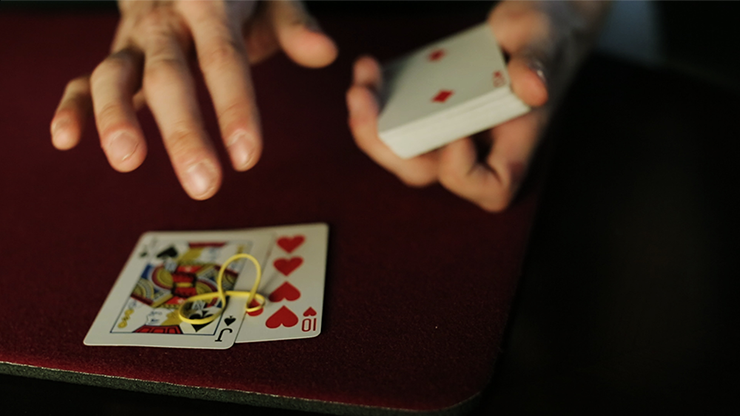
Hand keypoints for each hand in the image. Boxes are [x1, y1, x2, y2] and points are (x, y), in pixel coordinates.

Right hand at [50, 0, 336, 199]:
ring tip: (127, 161)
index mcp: (210, 6)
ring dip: (116, 117)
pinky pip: (85, 77)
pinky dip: (73, 106)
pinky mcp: (116, 54)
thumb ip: (294, 23)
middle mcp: (165, 22)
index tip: (247, 157)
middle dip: (183, 132)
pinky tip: (65, 139)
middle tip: (203, 184)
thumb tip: (326, 52)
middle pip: (169, 76)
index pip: (224, 59)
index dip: (234, 107)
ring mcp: (134, 39)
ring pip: (115, 75)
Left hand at [346, 0, 610, 211]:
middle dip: (388, 147)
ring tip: (362, 85)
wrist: (531, 20)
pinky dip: (376, 101)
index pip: (491, 188)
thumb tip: (534, 87)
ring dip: (372, 125)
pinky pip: (396, 122)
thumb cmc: (550, 31)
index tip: (457, 137)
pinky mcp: (432, 111)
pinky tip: (369, 70)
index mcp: (515, 141)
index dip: (465, 175)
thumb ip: (539, 60)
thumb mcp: (547, 36)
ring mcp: (453, 130)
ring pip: (404, 151)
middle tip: (365, 104)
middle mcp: (480, 144)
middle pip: (428, 173)